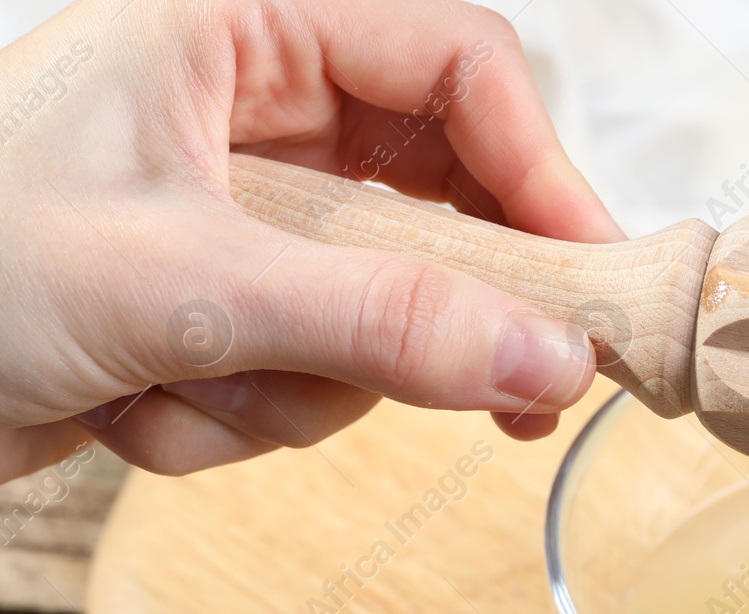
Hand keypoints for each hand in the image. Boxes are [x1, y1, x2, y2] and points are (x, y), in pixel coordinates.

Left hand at [0, 0, 623, 480]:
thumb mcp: (178, 284)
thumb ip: (377, 321)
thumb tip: (547, 362)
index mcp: (236, 24)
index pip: (458, 63)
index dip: (539, 172)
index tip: (584, 288)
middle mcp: (250, 111)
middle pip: (439, 200)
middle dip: (428, 314)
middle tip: (510, 400)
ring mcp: (241, 219)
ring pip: (381, 310)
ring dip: (297, 386)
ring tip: (175, 388)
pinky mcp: (224, 308)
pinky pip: (315, 372)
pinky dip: (244, 416)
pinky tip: (141, 409)